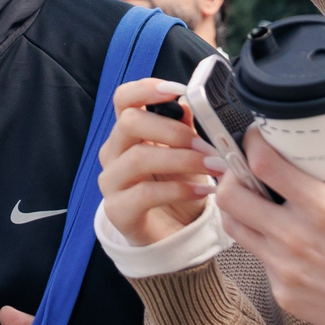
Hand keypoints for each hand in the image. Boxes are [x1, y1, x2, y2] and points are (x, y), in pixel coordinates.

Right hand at [95, 78, 215, 245]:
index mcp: (129, 132)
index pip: (123, 98)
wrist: (171, 234)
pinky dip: (178, 190)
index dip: (146, 89)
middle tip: (205, 145)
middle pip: (129, 123)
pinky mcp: (117, 210)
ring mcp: (111, 182)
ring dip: (182, 160)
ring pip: (138, 158)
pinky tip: (203, 192)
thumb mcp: (187, 154)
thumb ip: (185, 128)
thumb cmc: (177, 188)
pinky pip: (144, 194)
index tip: (176, 90)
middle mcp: (113, 152)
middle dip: (173, 131)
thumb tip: (189, 103)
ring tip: (212, 167)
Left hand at [212, 93, 324, 324]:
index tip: (259, 136)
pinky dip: (263, 243)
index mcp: (323, 209)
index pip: (262, 164)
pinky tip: (282, 235)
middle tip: (248, 168)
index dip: (252, 142)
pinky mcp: (284, 294)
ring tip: (257, 197)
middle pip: (232, 196)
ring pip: (235, 228)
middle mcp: (295, 240)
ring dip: (240, 209)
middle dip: (233, 175)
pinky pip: (258, 260)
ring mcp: (285, 270)